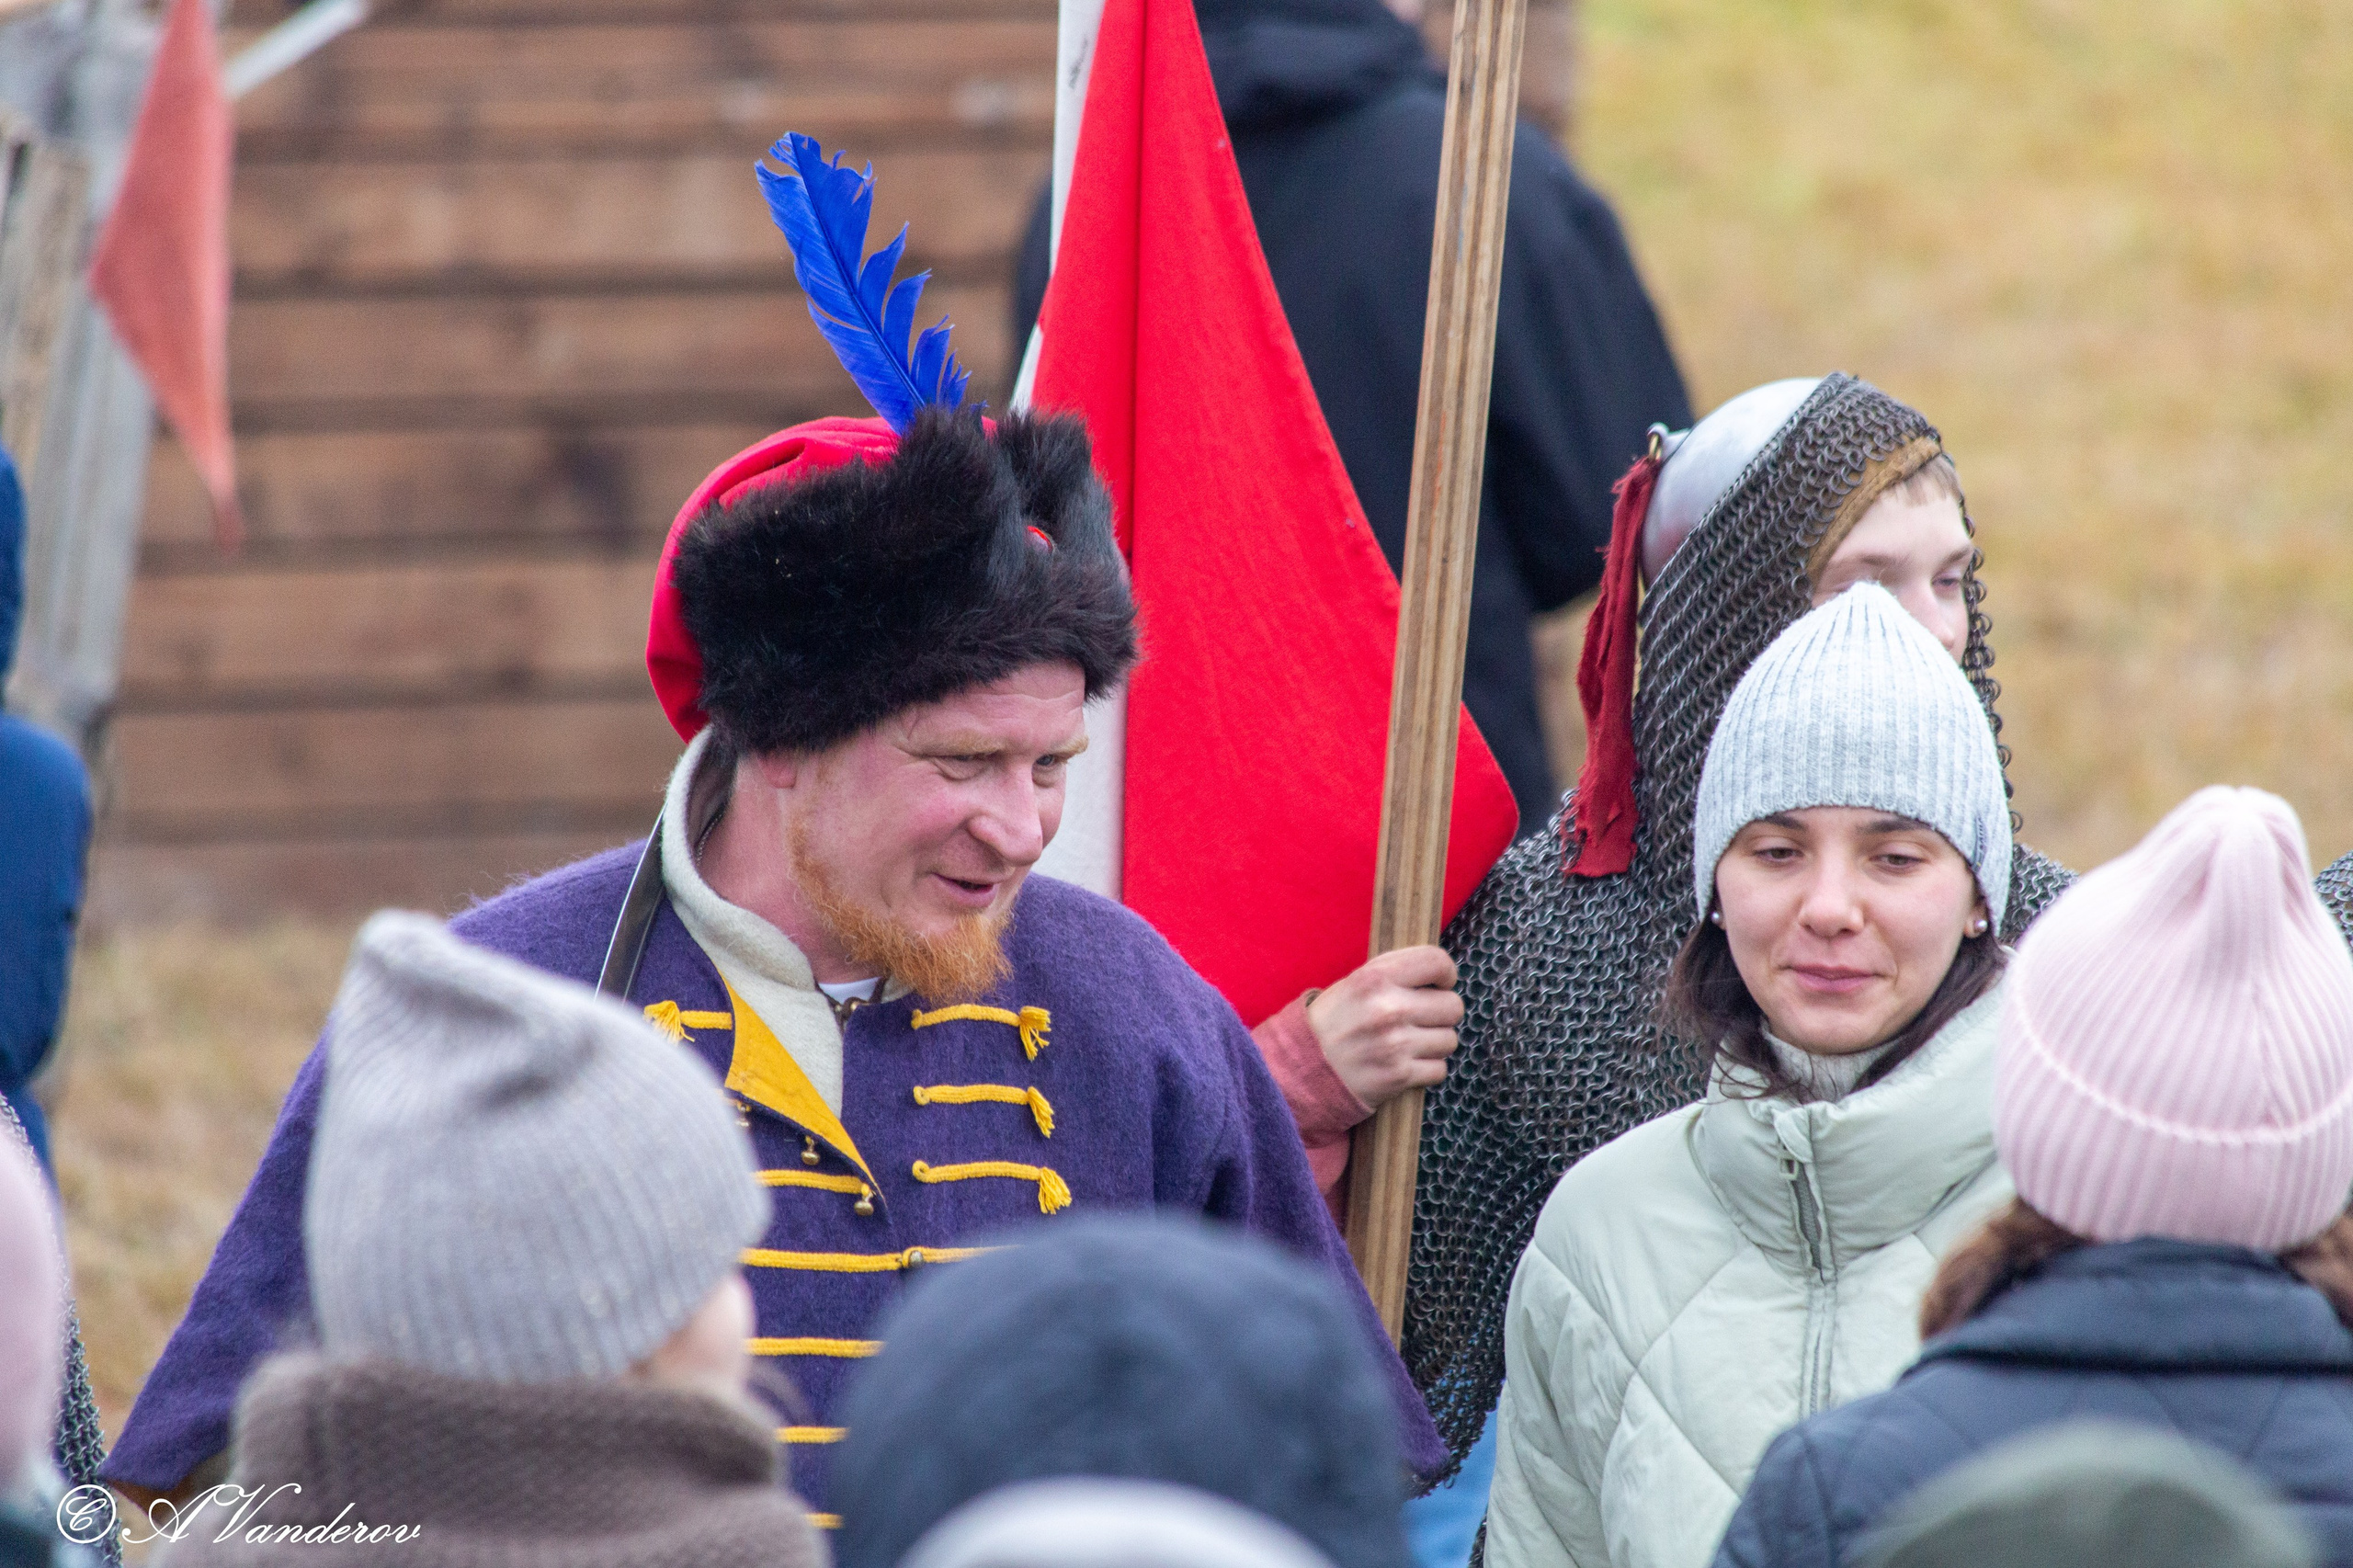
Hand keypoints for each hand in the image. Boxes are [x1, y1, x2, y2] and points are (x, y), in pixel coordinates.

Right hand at [1305, 945, 1463, 1110]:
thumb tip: (1440, 970)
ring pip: (1449, 1040)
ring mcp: (1395, 1045)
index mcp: (1375, 978)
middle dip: (1441, 1013)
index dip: (1445, 973)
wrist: (1301, 1068)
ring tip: (1410, 1043)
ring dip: (1435, 1043)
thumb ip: (1394, 972)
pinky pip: (1440, 1069)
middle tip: (1422, 1018)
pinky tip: (1406, 1063)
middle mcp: (1388, 1009)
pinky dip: (1427, 1069)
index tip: (1440, 983)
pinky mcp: (1398, 1076)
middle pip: (1453, 1006)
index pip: (1437, 962)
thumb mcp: (1354, 983)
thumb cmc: (1333, 1021)